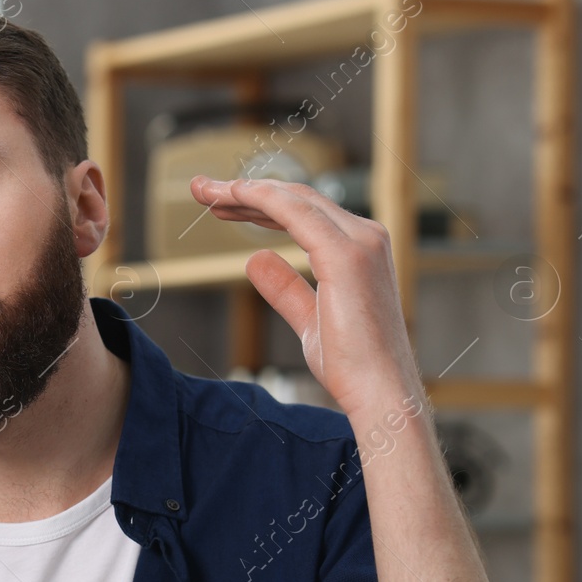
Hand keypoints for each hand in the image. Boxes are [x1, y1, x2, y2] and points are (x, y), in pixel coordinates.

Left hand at [188, 175, 421, 418]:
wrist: (379, 391)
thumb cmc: (351, 364)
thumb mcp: (309, 320)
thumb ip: (285, 288)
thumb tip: (255, 259)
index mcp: (360, 249)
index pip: (302, 212)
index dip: (259, 204)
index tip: (221, 204)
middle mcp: (365, 236)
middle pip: (295, 199)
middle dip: (245, 192)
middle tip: (202, 189)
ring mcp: (360, 242)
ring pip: (292, 200)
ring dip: (244, 191)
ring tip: (204, 191)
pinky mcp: (346, 255)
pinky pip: (295, 213)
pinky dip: (261, 199)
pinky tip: (232, 195)